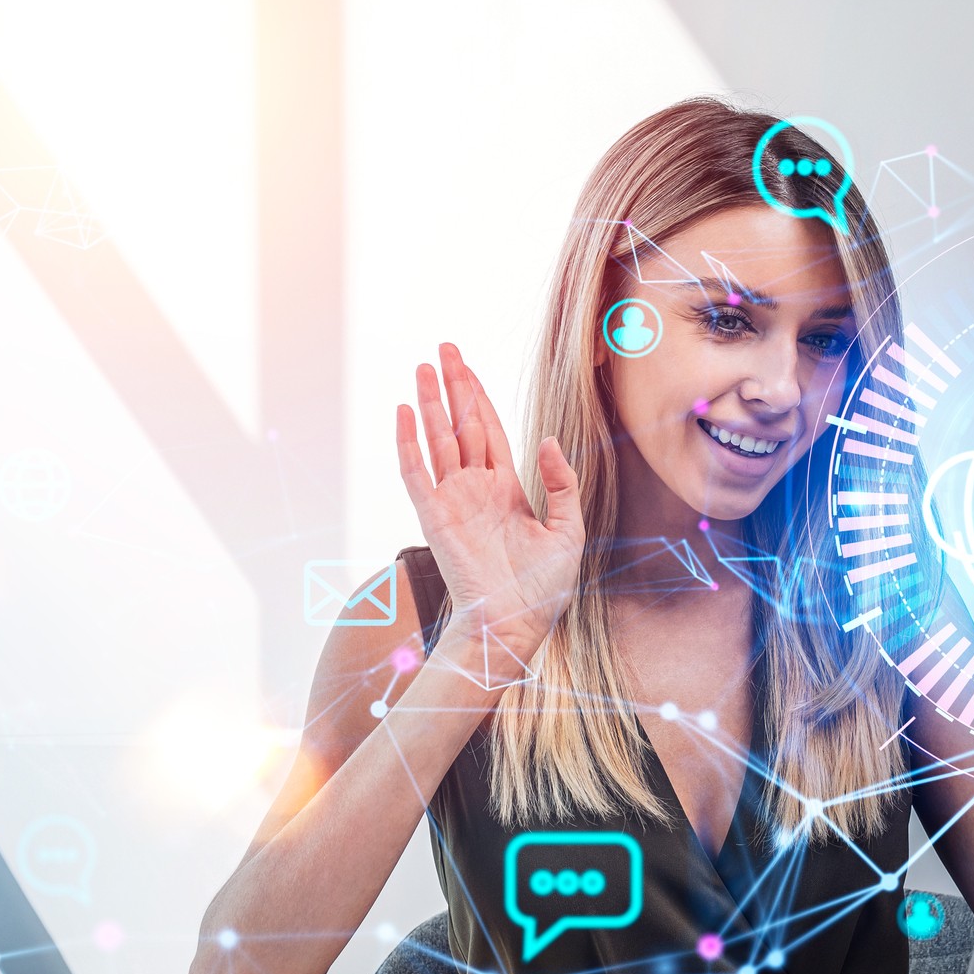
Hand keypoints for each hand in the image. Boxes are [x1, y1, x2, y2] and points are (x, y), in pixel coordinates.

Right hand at [396, 343, 585, 674]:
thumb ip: (561, 484)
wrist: (516, 625)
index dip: (480, 397)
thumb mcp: (569, 530)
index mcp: (507, 489)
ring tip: (422, 367)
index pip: (490, 431)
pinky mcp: (435, 517)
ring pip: (438, 439)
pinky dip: (409, 442)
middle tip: (443, 348)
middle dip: (454, 385)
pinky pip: (417, 473)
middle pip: (462, 424)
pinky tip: (404, 412)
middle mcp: (476, 489)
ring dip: (430, 403)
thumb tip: (549, 440)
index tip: (468, 367)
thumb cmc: (543, 589)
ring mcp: (453, 501)